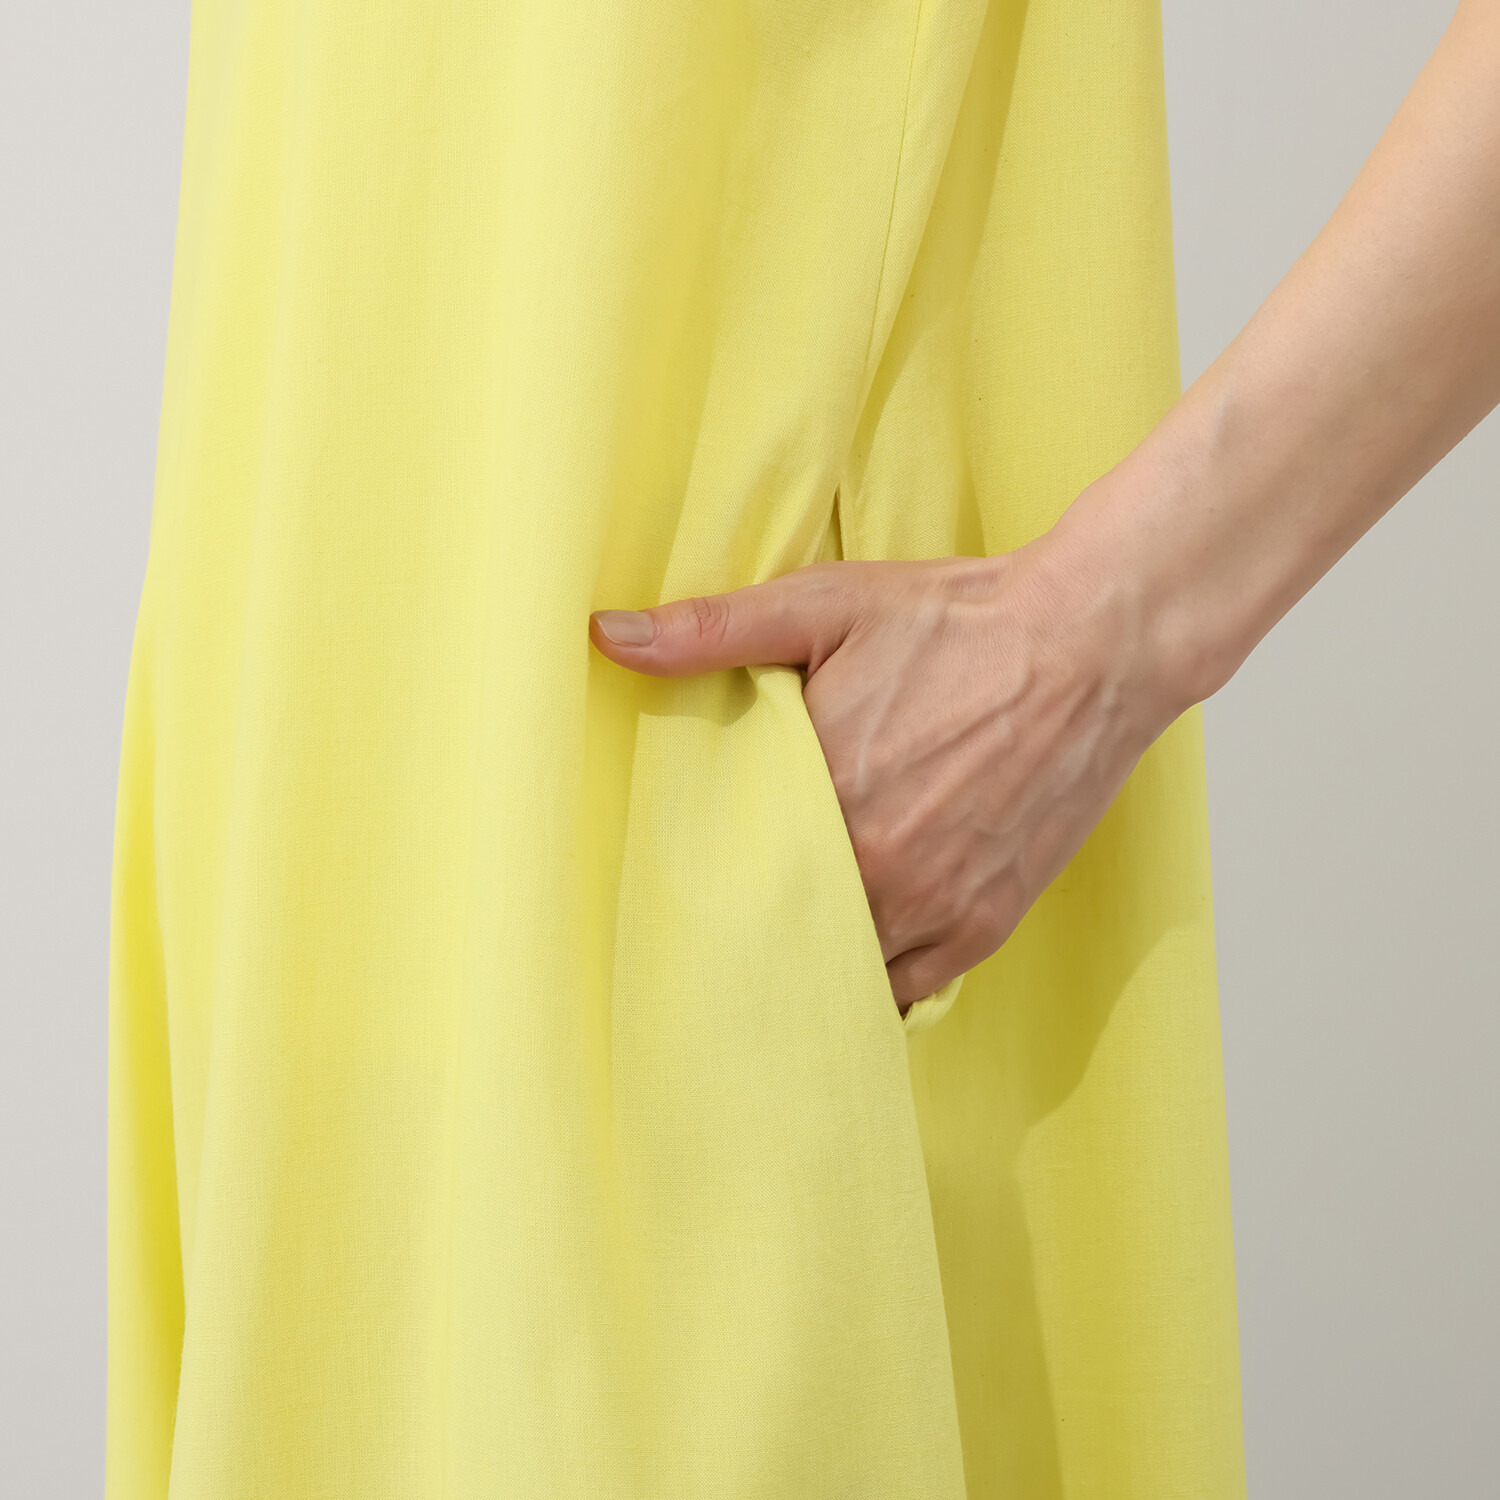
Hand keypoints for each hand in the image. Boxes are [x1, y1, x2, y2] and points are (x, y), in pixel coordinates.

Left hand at [588, 527, 1185, 1008]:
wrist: (1092, 642)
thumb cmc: (960, 624)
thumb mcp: (828, 605)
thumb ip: (715, 630)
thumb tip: (611, 634)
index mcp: (826, 794)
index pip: (726, 874)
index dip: (697, 883)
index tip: (673, 887)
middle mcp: (880, 868)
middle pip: (779, 934)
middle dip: (747, 929)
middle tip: (714, 928)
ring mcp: (937, 903)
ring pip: (841, 971)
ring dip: (807, 962)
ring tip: (776, 947)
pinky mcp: (987, 921)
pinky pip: (911, 989)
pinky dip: (876, 979)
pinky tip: (850, 958)